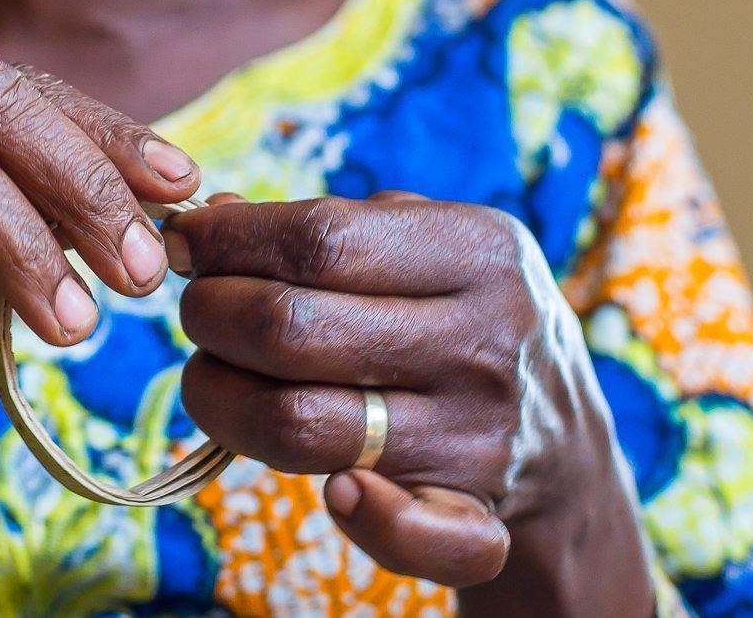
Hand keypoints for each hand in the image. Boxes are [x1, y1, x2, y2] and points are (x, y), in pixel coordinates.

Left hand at [166, 194, 649, 597]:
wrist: (566, 442)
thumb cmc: (460, 315)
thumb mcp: (429, 242)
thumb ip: (329, 225)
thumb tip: (212, 216)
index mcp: (476, 251)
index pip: (319, 238)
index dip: (228, 240)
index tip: (186, 244)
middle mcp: (482, 342)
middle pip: (291, 329)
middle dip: (209, 315)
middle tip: (197, 311)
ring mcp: (479, 436)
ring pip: (303, 426)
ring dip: (222, 399)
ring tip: (213, 375)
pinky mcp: (476, 518)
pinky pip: (412, 536)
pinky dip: (362, 520)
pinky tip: (331, 488)